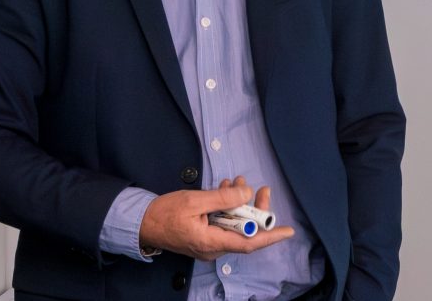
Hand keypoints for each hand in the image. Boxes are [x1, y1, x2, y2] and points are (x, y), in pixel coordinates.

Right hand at [139, 177, 293, 260]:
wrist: (143, 222)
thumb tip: (246, 193)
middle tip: (262, 189)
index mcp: (211, 242)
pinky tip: (224, 190)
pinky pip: (223, 224)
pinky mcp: (204, 237)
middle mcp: (213, 248)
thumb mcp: (195, 200)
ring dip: (238, 204)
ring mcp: (209, 244)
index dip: (270, 236)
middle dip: (254, 209)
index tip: (288, 231)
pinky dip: (227, 208)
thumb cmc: (165, 212)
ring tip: (237, 182)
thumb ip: (222, 198)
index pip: (248, 242)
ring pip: (234, 225)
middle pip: (244, 231)